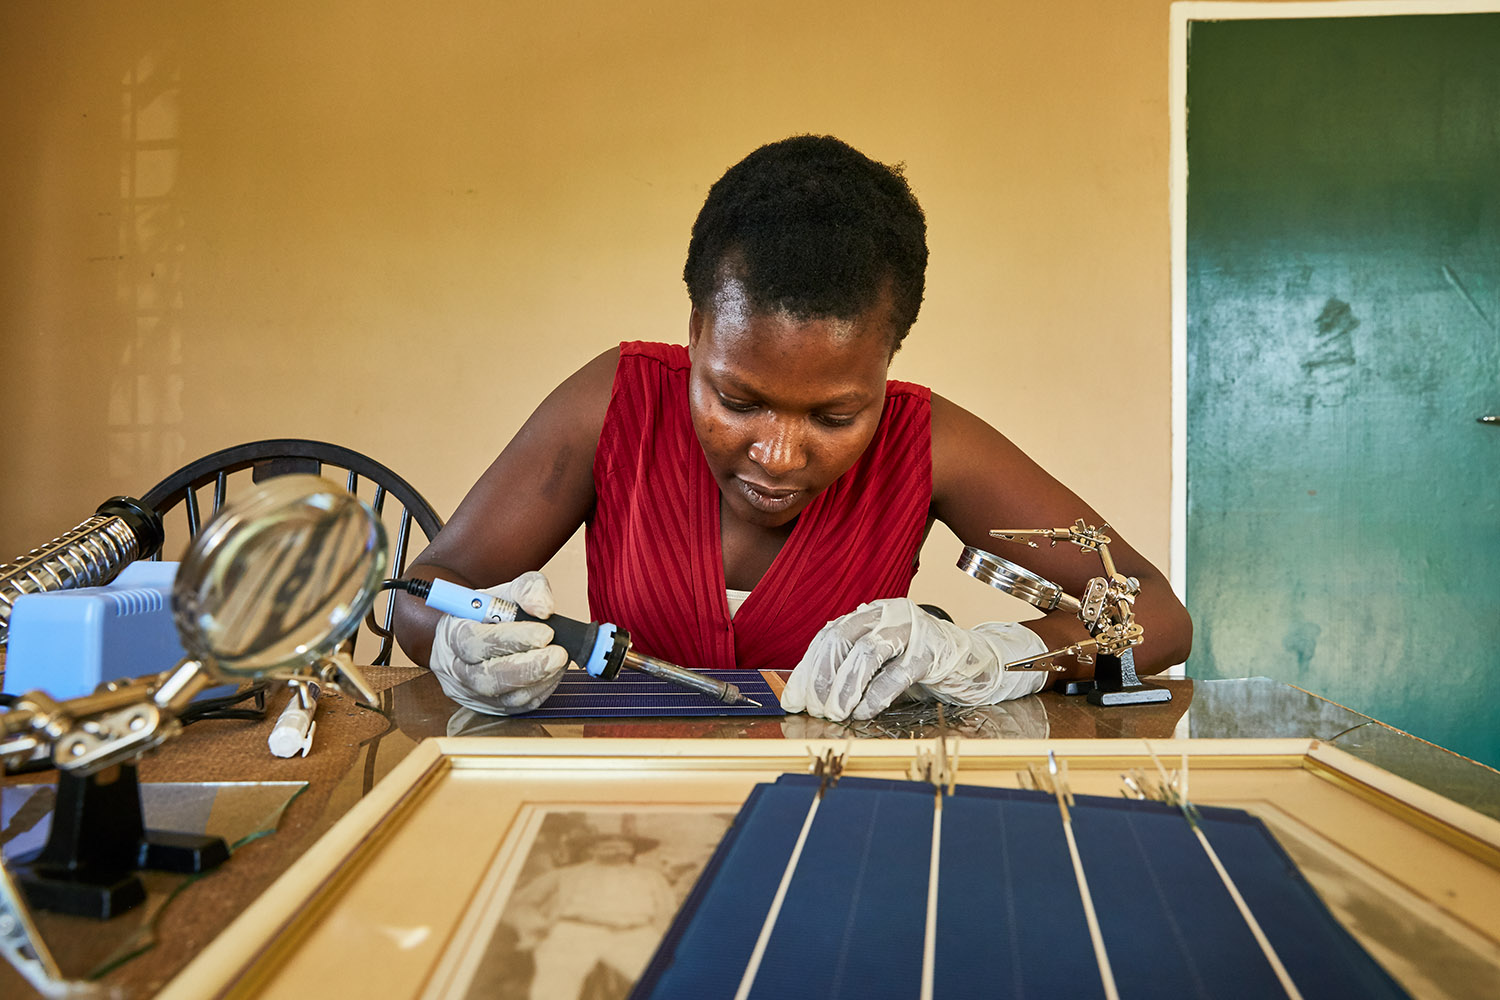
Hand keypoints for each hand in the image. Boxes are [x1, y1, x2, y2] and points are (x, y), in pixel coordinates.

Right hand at [429, 571, 569, 714]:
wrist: (480, 632)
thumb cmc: (491, 611)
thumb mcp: (507, 590)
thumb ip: (527, 590)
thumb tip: (543, 608)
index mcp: (452, 634)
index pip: (474, 642)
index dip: (510, 639)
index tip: (545, 632)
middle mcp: (456, 667)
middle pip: (487, 677)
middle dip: (528, 667)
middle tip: (559, 654)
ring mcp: (471, 692)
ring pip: (504, 696)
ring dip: (539, 680)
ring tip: (560, 660)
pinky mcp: (490, 707)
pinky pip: (517, 706)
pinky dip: (541, 690)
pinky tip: (554, 673)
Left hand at [781, 599, 1049, 720]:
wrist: (974, 662)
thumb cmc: (919, 664)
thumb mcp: (879, 661)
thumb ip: (847, 668)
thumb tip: (806, 696)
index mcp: (870, 613)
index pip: (828, 636)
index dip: (808, 669)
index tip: (794, 699)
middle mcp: (888, 614)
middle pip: (842, 640)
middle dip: (823, 679)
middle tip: (816, 709)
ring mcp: (912, 630)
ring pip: (867, 653)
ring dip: (846, 687)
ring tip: (836, 713)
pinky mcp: (931, 653)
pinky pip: (897, 674)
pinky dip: (875, 696)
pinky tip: (863, 712)